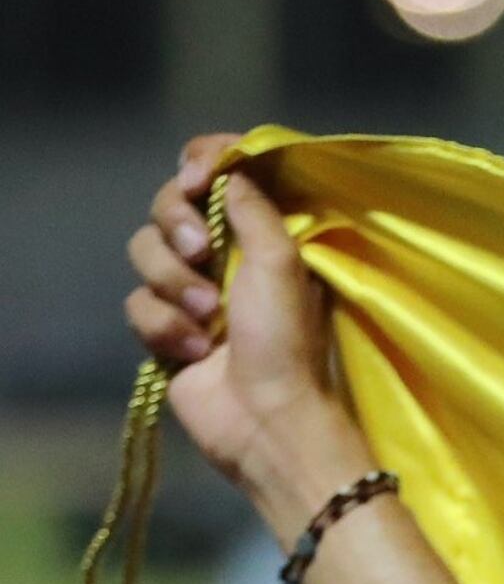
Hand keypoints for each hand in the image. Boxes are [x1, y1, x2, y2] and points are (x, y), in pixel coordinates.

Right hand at [124, 133, 357, 489]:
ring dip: (173, 284)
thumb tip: (229, 167)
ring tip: (207, 320)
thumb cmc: (286, 341)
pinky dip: (163, 326)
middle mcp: (225, 255)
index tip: (196, 177)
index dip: (202, 164)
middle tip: (199, 250)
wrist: (265, 418)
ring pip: (145, 252)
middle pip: (168, 204)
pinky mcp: (166, 327)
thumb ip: (254, 207)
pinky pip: (138, 303)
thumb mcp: (282, 263)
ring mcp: (192, 290)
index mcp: (262, 234)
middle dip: (176, 224)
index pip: (222, 173)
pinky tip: (192, 351)